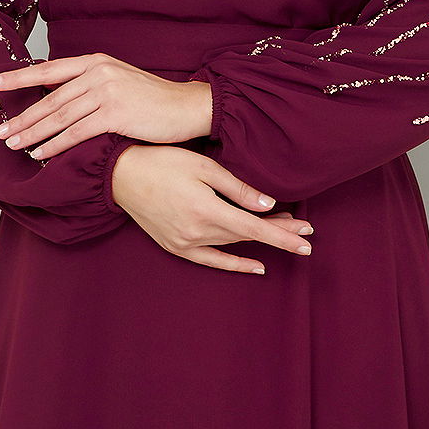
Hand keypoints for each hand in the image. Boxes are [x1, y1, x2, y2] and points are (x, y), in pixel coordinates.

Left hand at [0, 53, 211, 159]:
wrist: (186, 106)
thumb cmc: (151, 99)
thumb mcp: (117, 80)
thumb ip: (87, 83)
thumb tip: (52, 91)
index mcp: (96, 61)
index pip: (49, 69)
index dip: (18, 76)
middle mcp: (98, 72)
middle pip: (50, 97)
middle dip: (22, 116)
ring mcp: (107, 91)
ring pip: (60, 116)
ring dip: (33, 134)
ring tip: (14, 145)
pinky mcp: (116, 113)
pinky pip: (77, 132)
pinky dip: (56, 145)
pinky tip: (41, 154)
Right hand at [111, 144, 314, 273]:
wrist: (122, 175)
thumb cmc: (163, 161)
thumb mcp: (204, 168)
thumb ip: (237, 188)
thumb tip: (267, 206)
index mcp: (206, 211)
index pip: (254, 228)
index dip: (283, 235)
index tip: (307, 240)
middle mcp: (197, 233)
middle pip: (247, 236)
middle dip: (278, 232)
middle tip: (305, 230)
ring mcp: (185, 243)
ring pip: (232, 244)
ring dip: (259, 240)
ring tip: (284, 232)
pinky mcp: (176, 247)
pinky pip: (211, 260)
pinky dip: (234, 264)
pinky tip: (256, 266)